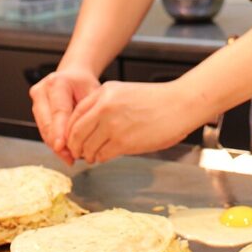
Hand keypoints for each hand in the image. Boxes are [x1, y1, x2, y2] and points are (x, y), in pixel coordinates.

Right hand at [30, 66, 99, 165]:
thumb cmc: (84, 84)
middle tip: (70, 157)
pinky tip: (64, 151)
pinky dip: (53, 141)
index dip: (60, 131)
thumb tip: (83, 138)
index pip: (58, 111)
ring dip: (55, 145)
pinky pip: (43, 129)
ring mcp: (36, 99)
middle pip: (47, 122)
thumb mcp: (92, 93)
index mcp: (58, 83)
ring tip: (70, 157)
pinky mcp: (34, 108)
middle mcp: (42, 89)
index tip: (61, 146)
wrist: (73, 75)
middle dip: (58, 143)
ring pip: (43, 129)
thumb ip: (86, 114)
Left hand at [65, 79, 199, 164]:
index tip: (72, 139)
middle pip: (76, 132)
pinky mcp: (123, 141)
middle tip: (77, 152)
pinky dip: (100, 158)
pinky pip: (102, 155)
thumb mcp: (125, 92)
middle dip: (74, 146)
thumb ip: (105, 105)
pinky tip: (104, 156)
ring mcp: (113, 124)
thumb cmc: (157, 100)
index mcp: (104, 92)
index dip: (70, 131)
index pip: (75, 114)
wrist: (181, 104)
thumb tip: (88, 126)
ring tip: (92, 156)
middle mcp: (104, 107)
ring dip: (87, 154)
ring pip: (87, 146)